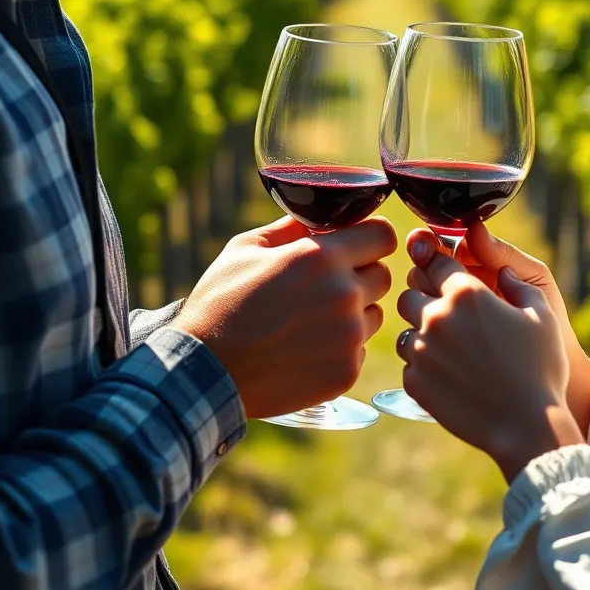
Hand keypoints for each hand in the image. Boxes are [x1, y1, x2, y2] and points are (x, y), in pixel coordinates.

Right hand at [173, 216, 395, 419]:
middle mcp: (344, 295)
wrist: (206, 372)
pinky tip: (306, 347)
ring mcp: (349, 337)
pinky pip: (360, 349)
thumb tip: (319, 217)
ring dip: (354, 312)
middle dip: (360, 273)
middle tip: (326, 283)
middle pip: (383, 275)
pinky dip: (342, 347)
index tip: (355, 244)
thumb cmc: (221, 303)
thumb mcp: (246, 249)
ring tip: (312, 319)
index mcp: (322, 258)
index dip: (370, 237)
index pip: (383, 235)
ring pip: (375, 313)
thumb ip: (291, 228)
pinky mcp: (346, 372)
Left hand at [397, 243, 583, 482]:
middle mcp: (436, 316)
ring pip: (404, 330)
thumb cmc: (540, 369)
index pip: (434, 263)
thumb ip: (519, 285)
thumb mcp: (542, 316)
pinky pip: (409, 364)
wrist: (526, 427)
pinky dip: (423, 366)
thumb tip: (504, 271)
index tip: (443, 275)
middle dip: (423, 300)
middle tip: (446, 316)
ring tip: (448, 349)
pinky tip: (449, 376)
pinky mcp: (414, 382)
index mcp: (466, 293)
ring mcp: (421, 351)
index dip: (438, 267)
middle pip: (409, 294)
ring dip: (420, 334)